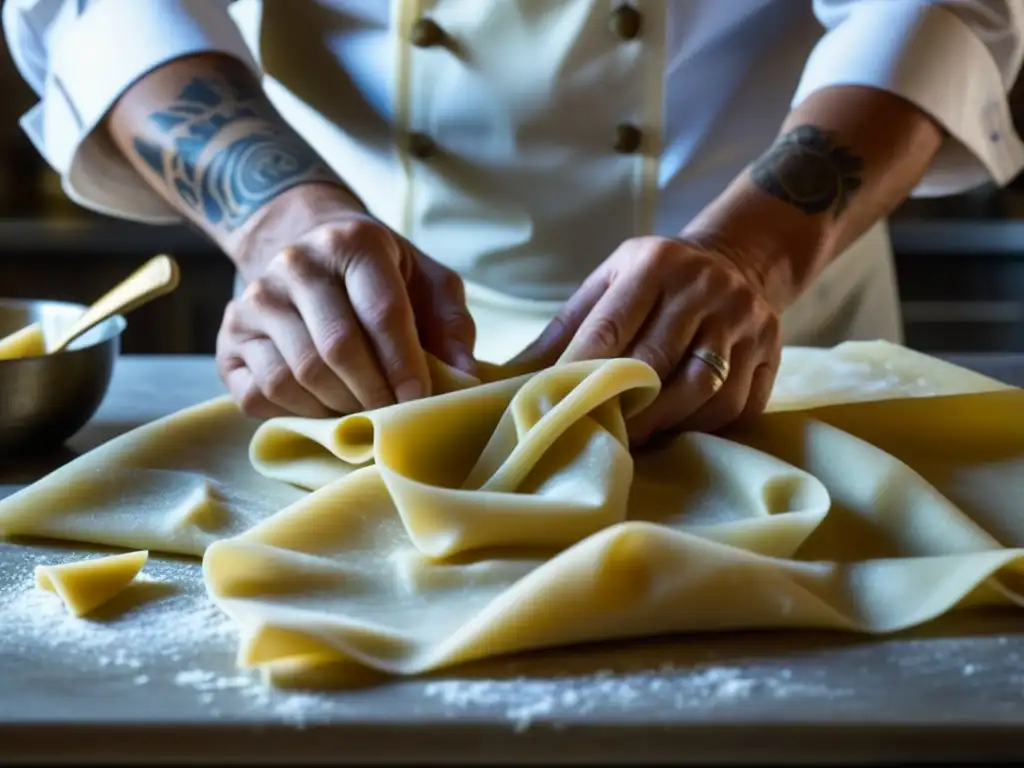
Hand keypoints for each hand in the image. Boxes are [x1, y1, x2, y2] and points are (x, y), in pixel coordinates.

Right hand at [218, 186, 475, 418]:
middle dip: (373, 394)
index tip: (420, 400)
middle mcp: (295, 263)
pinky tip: (323, 407)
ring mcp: (255, 299)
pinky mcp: (230, 337)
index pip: (381, 313)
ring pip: (295, 376)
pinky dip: (297, 413)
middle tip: (393, 416)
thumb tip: (464, 375)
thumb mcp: (427, 283)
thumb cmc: (380, 277)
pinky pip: (261, 394)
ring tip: (363, 412)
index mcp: (352, 243)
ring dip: (336, 407)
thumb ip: (451, 324)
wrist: (306, 249)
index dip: (404, 365)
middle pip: (336, 350)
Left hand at [510, 235, 781, 443]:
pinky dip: (702, 425)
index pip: (613, 327)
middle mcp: (705, 288)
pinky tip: (677, 431)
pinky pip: (737, 404)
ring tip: (633, 440)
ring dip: (663, 423)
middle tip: (594, 435)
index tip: (557, 405)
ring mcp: (744, 320)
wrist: (740, 258)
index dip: (583, 372)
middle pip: (659, 363)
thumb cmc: (656, 279)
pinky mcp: (772, 350)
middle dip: (622, 406)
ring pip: (702, 390)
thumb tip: (513, 376)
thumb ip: (568, 326)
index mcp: (656, 264)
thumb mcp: (609, 281)